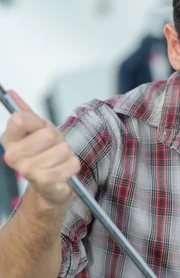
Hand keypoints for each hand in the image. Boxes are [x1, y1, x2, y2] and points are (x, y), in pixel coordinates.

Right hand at [1, 91, 80, 205]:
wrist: (50, 185)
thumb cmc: (45, 154)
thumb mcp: (36, 130)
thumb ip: (25, 113)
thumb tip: (11, 93)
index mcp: (8, 139)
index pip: (20, 119)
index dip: (37, 122)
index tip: (40, 129)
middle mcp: (12, 156)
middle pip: (47, 134)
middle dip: (57, 139)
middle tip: (52, 148)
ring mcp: (26, 170)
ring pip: (62, 148)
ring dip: (66, 153)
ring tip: (58, 159)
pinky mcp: (44, 182)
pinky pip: (70, 164)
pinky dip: (73, 164)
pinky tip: (64, 169)